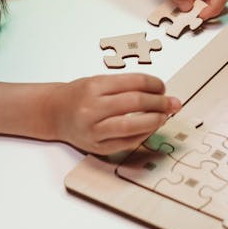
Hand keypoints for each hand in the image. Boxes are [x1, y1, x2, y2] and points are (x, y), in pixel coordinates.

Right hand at [50, 72, 180, 154]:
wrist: (54, 113)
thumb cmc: (80, 95)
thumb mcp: (99, 81)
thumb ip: (126, 86)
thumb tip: (160, 92)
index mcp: (95, 86)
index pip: (134, 82)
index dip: (154, 84)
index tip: (163, 87)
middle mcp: (92, 108)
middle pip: (135, 103)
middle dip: (160, 103)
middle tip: (174, 103)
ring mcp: (93, 130)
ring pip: (131, 126)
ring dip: (154, 121)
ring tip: (165, 117)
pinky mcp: (96, 147)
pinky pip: (126, 143)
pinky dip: (142, 135)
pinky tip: (150, 129)